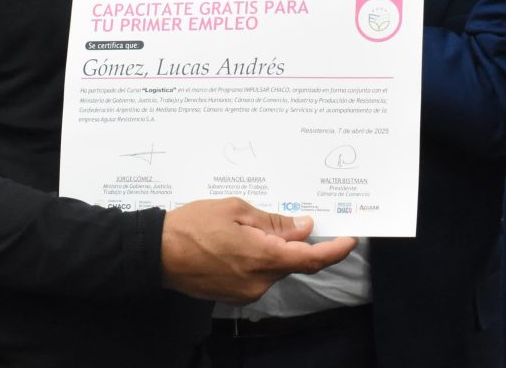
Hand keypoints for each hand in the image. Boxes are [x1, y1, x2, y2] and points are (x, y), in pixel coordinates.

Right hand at [161, 197, 356, 302]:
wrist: (155, 253)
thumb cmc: (192, 226)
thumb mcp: (236, 210)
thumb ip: (274, 222)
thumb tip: (304, 228)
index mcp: (263, 258)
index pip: (311, 259)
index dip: (335, 250)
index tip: (350, 240)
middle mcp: (259, 282)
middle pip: (293, 262)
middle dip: (298, 242)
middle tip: (294, 218)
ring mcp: (246, 292)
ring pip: (275, 269)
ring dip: (274, 250)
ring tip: (250, 226)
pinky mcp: (234, 296)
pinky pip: (258, 276)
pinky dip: (260, 259)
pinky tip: (240, 242)